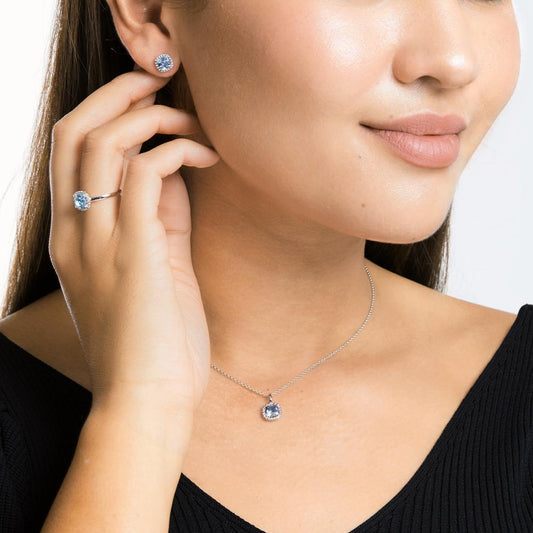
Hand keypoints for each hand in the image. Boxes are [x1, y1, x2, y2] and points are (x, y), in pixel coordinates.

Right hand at [48, 69, 218, 416]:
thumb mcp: (151, 271)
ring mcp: (99, 239)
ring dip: (151, 117)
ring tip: (192, 122)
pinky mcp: (135, 250)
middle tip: (159, 83)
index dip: (105, 114)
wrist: (148, 397)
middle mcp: (75, 231)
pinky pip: (145, 173)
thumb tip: (174, 174)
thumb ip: (156, 221)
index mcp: (74, 237)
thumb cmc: (154, 339)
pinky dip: (177, 151)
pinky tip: (208, 157)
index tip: (146, 103)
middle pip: (73, 131)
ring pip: (103, 142)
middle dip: (116, 95)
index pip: (69, 152)